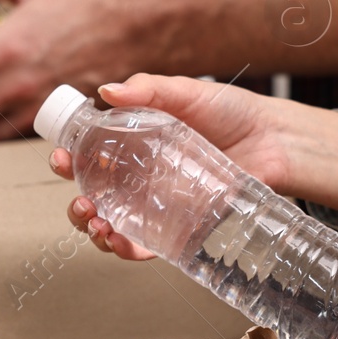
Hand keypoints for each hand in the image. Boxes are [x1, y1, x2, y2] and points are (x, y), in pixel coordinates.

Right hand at [53, 72, 337, 258]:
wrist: (277, 142)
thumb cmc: (235, 113)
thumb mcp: (188, 93)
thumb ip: (149, 89)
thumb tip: (108, 91)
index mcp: (133, 143)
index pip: (88, 155)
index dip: (67, 159)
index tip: (60, 156)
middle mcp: (139, 178)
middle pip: (91, 196)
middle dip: (75, 202)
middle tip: (79, 197)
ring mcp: (156, 205)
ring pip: (110, 225)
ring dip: (93, 229)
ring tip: (96, 222)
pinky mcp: (179, 229)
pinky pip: (143, 246)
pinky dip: (125, 249)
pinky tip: (117, 241)